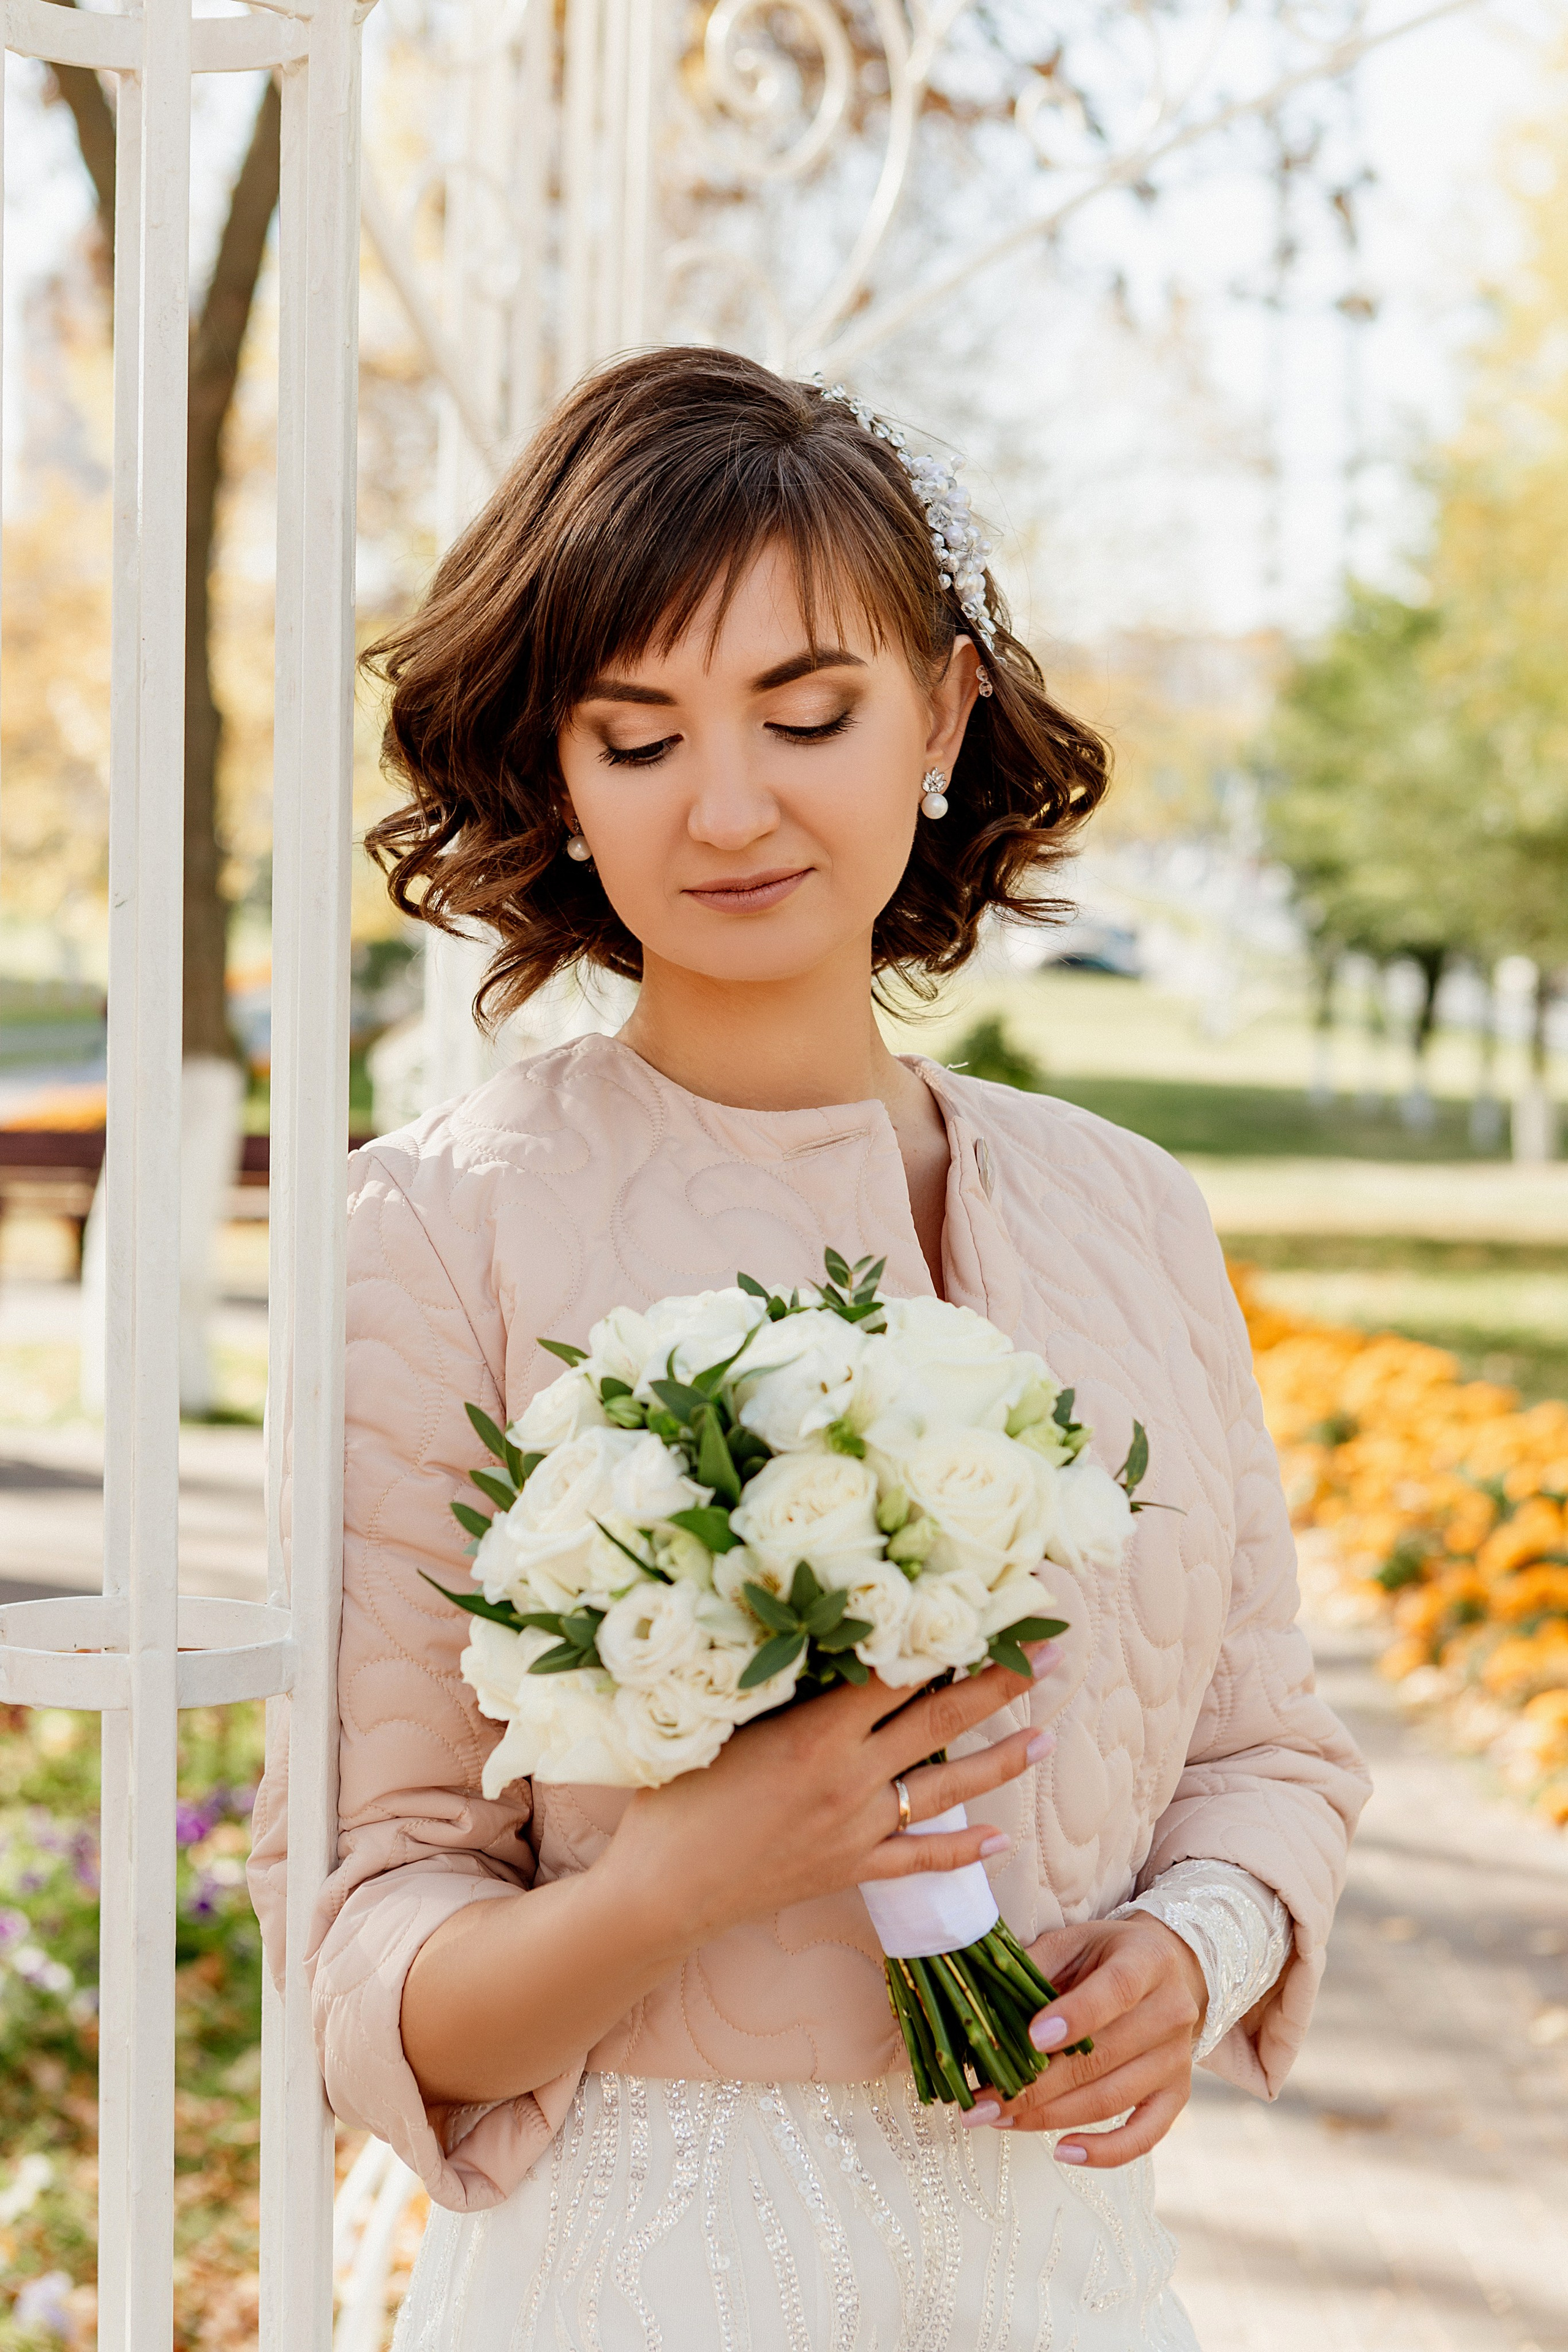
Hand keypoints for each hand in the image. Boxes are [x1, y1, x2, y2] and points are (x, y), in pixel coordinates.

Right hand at [598, 1645, 1058, 1952]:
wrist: (659, 1893)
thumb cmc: (675, 1797)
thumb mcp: (720, 1722)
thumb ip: (774, 1682)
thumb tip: (817, 1630)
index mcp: (817, 1733)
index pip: (900, 1672)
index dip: (949, 1636)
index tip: (990, 1607)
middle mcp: (850, 1778)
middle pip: (942, 1722)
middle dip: (1001, 1685)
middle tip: (1052, 1654)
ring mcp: (855, 1828)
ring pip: (946, 1789)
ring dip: (1000, 1762)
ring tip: (1046, 1736)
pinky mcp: (849, 1870)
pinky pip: (919, 1858)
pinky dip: (962, 1851)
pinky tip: (1000, 1839)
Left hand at [968, 1914, 1206, 2165]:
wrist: (1166, 1971)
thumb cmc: (1104, 1955)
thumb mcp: (1070, 1942)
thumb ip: (1034, 1967)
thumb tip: (984, 2010)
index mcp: (1146, 1961)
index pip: (1116, 1990)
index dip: (1075, 2016)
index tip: (1031, 2038)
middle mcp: (1171, 2011)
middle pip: (1102, 2057)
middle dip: (1036, 2085)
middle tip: (984, 2101)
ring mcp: (1176, 2059)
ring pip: (1111, 2100)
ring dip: (1050, 2116)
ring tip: (999, 2119)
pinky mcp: (1176, 2095)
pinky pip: (1144, 2135)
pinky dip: (1105, 2151)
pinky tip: (1062, 2152)